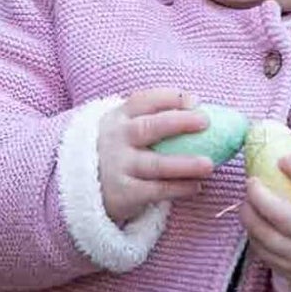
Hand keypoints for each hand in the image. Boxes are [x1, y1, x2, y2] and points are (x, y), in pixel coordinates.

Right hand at [96, 89, 214, 227]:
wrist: (81, 186)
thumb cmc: (118, 151)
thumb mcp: (123, 128)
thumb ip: (152, 119)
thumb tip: (201, 110)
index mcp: (119, 118)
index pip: (143, 101)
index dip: (169, 98)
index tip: (195, 101)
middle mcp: (116, 139)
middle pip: (148, 128)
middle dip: (178, 123)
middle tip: (205, 122)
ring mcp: (118, 167)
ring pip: (155, 164)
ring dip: (185, 164)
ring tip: (209, 165)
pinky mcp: (123, 193)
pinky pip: (155, 191)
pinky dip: (178, 188)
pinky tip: (196, 186)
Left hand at [243, 143, 290, 291]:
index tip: (283, 159)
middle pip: (285, 217)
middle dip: (261, 198)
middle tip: (250, 182)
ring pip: (267, 237)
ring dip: (250, 216)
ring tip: (246, 202)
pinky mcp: (288, 270)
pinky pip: (262, 251)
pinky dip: (252, 234)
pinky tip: (252, 221)